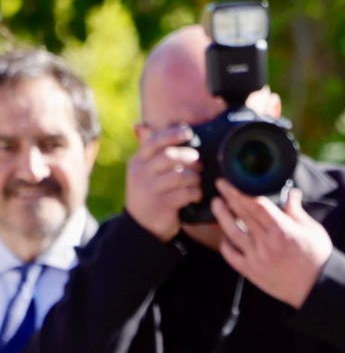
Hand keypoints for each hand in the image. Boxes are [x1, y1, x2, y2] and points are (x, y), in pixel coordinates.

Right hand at [126, 125, 201, 241]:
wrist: (141, 226)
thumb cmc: (150, 194)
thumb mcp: (144, 173)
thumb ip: (149, 153)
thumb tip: (143, 126)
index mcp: (137, 162)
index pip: (154, 142)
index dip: (172, 135)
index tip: (187, 133)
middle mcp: (140, 174)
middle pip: (170, 156)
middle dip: (190, 157)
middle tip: (199, 164)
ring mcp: (150, 190)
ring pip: (181, 175)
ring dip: (195, 177)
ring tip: (197, 182)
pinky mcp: (161, 205)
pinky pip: (186, 193)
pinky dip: (196, 193)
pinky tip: (196, 196)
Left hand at [211, 180, 333, 308]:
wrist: (316, 288)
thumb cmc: (317, 257)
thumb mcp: (313, 230)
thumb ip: (296, 211)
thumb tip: (291, 193)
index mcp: (283, 230)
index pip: (257, 205)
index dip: (242, 191)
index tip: (233, 181)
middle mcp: (267, 243)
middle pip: (242, 214)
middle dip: (229, 196)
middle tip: (220, 185)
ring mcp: (256, 258)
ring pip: (232, 232)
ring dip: (222, 216)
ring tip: (216, 204)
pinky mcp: (251, 272)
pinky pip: (231, 254)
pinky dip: (225, 243)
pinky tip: (225, 234)